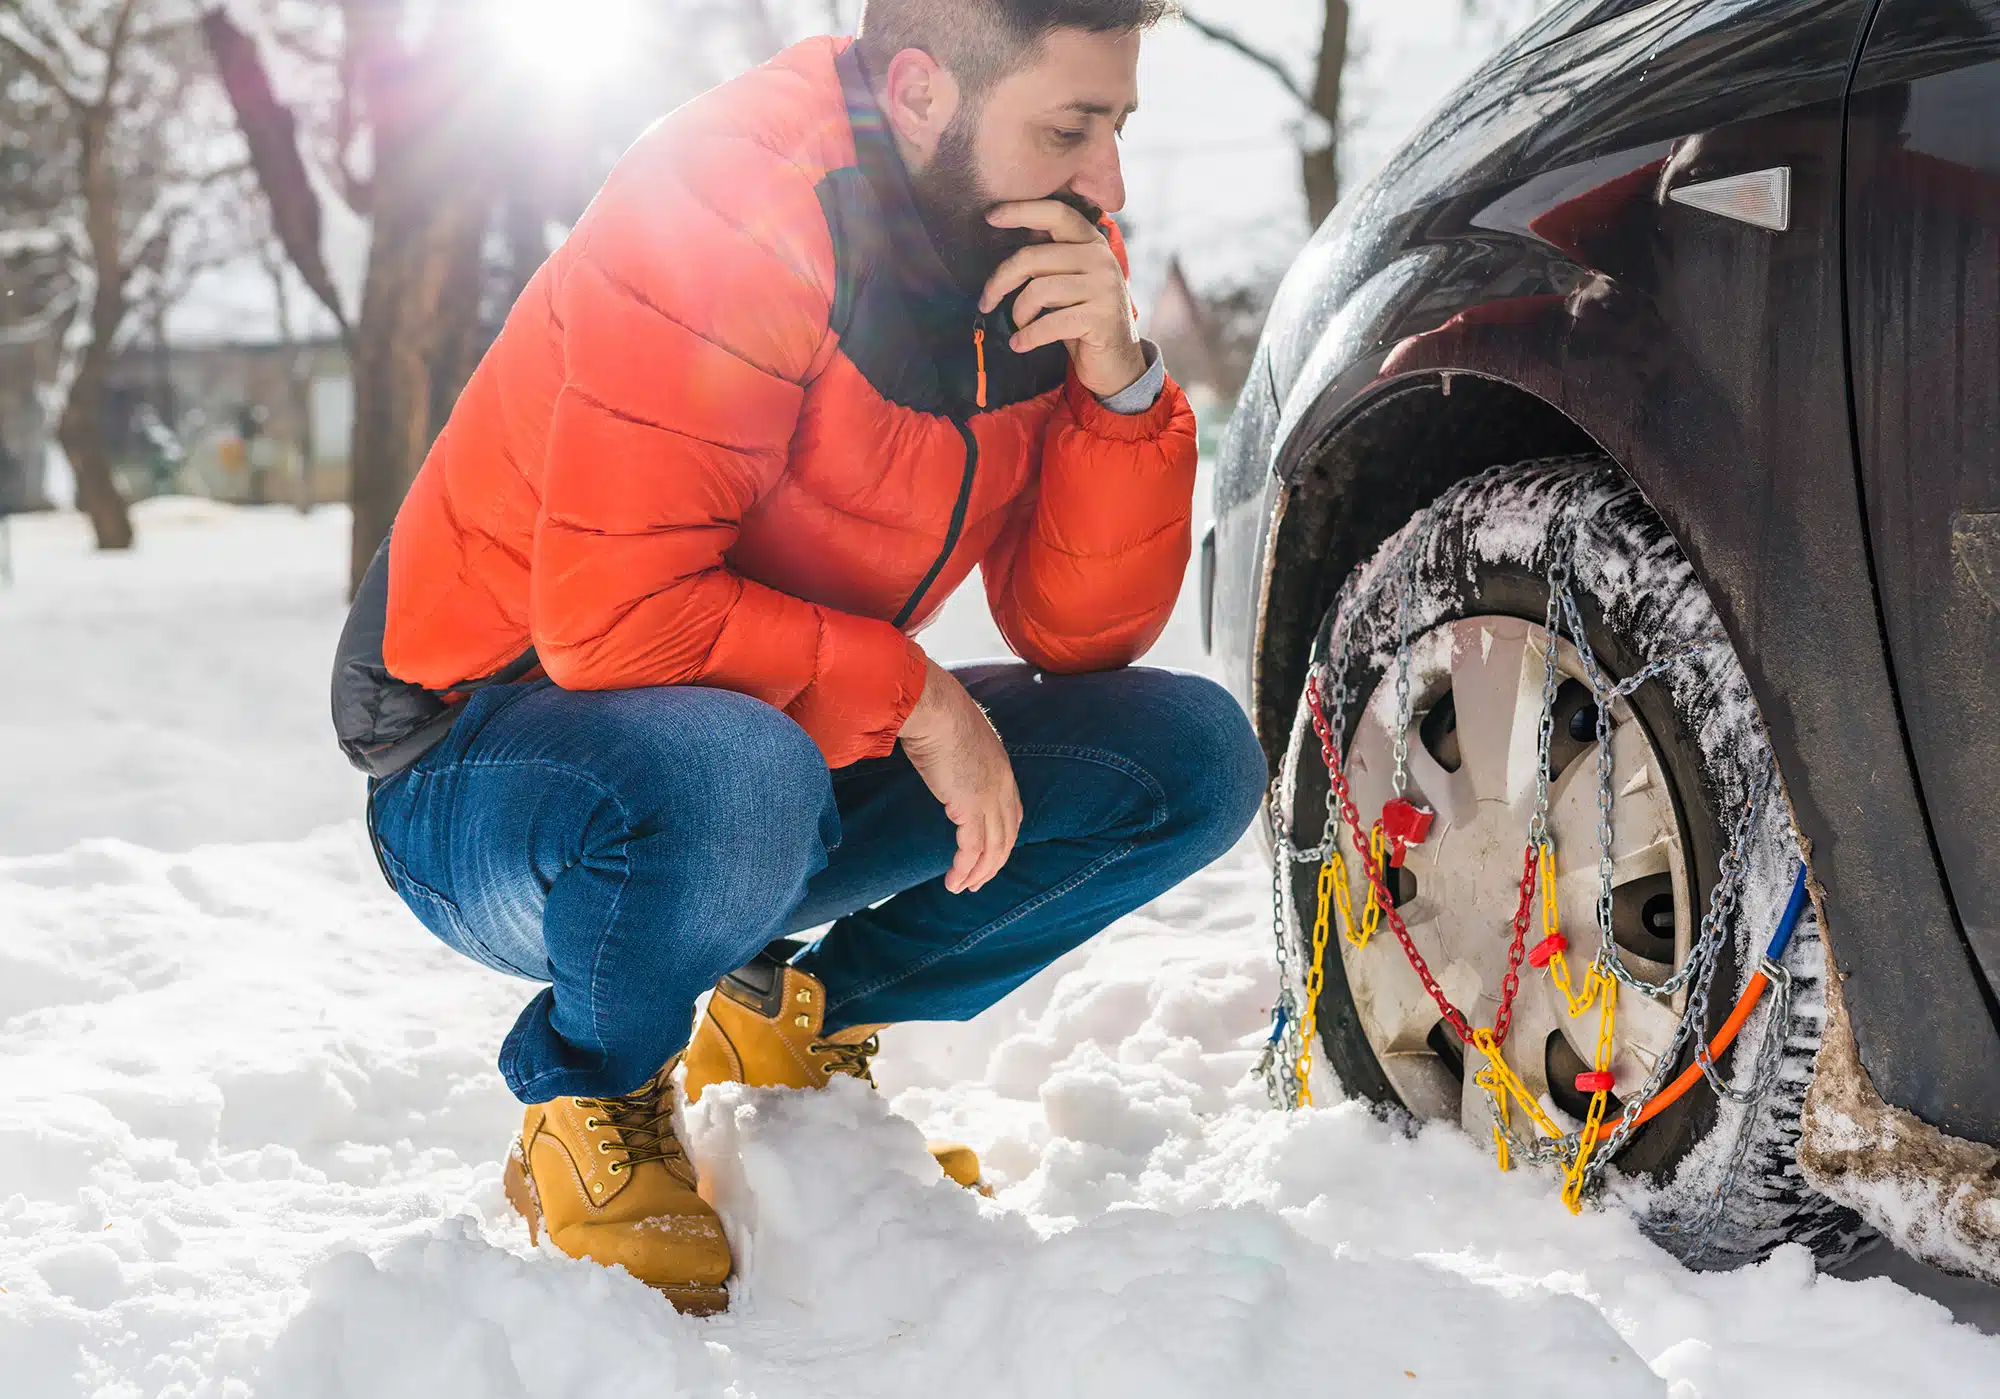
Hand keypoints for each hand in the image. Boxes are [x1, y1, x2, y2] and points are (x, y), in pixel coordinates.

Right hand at [898, 657, 1022, 893]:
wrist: (933, 706)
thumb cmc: (935, 710)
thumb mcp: (954, 732)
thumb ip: (954, 748)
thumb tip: (936, 747)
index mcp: (1001, 766)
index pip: (1012, 810)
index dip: (1003, 835)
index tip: (990, 852)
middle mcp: (1003, 785)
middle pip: (1007, 834)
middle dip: (994, 862)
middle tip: (978, 880)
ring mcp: (990, 797)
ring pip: (993, 848)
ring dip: (979, 872)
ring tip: (962, 887)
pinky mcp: (971, 808)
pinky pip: (972, 849)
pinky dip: (965, 869)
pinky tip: (954, 882)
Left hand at [979, 200, 1146, 398]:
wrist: (1117, 363)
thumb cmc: (1081, 320)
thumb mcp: (1069, 282)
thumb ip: (1048, 260)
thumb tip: (1006, 243)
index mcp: (1091, 242)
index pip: (1056, 214)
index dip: (1021, 211)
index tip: (991, 217)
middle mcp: (1101, 258)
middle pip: (1033, 257)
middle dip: (1000, 281)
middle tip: (987, 301)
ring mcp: (1105, 287)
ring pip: (1038, 290)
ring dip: (1018, 314)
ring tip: (1019, 326)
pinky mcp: (1102, 318)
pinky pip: (1049, 323)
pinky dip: (1027, 337)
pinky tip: (1019, 344)